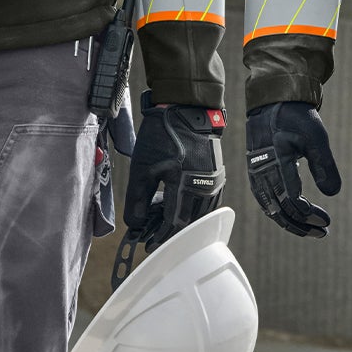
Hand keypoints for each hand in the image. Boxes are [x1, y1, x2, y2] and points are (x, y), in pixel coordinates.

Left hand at [123, 95, 224, 250]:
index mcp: (187, 187)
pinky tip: (177, 204)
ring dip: (181, 219)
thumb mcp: (143, 168)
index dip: (160, 236)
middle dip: (169, 229)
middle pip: (188, 221)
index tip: (148, 242)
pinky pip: (206, 201)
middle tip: (152, 232)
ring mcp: (214, 181)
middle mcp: (205, 187)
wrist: (187, 109)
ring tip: (161, 218)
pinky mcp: (216, 175)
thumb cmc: (163, 135)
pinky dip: (192, 207)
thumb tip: (135, 225)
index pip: (174, 223)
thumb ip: (137, 200)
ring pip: (199, 213)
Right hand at [246, 101, 340, 237]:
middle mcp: (262, 170)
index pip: (292, 200)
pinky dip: (278, 212)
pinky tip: (292, 216)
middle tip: (321, 232)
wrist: (273, 102)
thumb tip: (332, 194)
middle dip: (301, 225)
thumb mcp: (316, 137)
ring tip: (309, 230)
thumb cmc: (295, 117)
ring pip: (270, 208)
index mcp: (276, 161)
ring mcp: (255, 172)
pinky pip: (264, 200)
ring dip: (290, 222)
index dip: (309, 215)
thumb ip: (324, 166)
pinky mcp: (254, 172)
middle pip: (279, 209)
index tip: (326, 221)